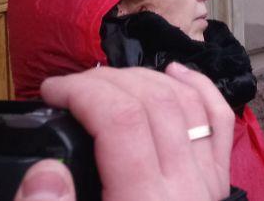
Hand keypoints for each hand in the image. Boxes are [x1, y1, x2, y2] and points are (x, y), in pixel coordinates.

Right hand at [12, 63, 234, 200]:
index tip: (49, 92)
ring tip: (108, 78)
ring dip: (148, 80)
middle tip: (70, 87)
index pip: (121, 120)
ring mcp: (206, 189)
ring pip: (189, 106)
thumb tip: (45, 172)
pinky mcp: (216, 192)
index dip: (83, 92)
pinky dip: (199, 91)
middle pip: (156, 104)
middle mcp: (185, 192)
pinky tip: (176, 75)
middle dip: (110, 80)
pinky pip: (218, 126)